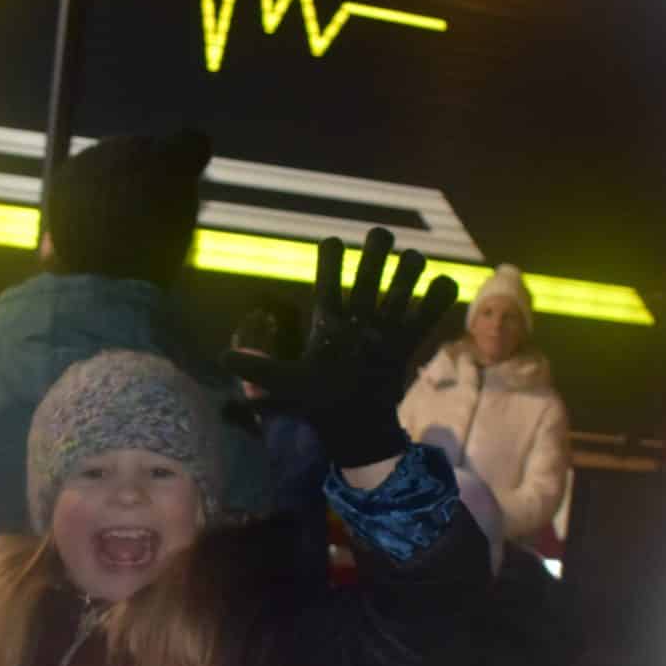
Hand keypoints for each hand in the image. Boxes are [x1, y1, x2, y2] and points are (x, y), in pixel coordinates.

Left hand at [226, 227, 457, 468]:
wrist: (352, 428)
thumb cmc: (317, 403)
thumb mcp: (285, 385)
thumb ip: (258, 368)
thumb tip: (222, 359)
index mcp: (328, 321)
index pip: (327, 280)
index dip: (330, 258)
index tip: (333, 242)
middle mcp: (358, 318)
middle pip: (368, 273)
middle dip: (376, 250)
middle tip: (381, 237)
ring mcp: (384, 329)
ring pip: (400, 287)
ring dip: (409, 269)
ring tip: (414, 262)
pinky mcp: (406, 345)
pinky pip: (426, 316)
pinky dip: (438, 298)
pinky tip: (443, 284)